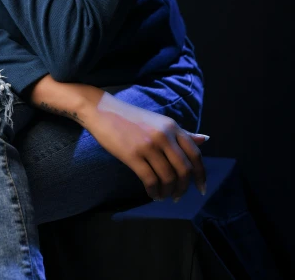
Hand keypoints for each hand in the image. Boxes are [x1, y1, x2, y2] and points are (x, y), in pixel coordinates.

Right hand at [79, 88, 207, 200]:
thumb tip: (205, 139)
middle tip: (178, 196)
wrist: (101, 110)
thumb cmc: (130, 117)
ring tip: (163, 195)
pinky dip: (154, 191)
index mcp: (172, 126)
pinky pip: (150, 180)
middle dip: (184, 187)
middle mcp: (164, 135)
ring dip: (168, 192)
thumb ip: (181, 132)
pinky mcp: (133, 155)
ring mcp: (149, 145)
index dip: (201, 174)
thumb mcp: (159, 121)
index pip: (195, 154)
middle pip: (184, 169)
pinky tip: (152, 194)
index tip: (201, 189)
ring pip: (168, 177)